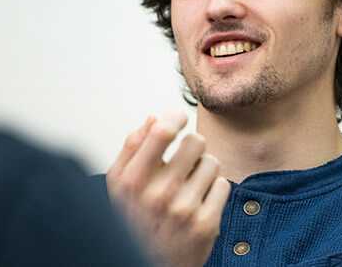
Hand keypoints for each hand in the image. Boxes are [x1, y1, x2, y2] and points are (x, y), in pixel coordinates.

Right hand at [107, 112, 230, 266]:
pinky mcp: (205, 224)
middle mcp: (157, 195)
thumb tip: (153, 118)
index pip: (161, 132)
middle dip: (192, 147)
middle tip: (185, 160)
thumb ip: (132, 148)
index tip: (178, 117)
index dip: (174, 117)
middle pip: (195, 141)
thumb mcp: (118, 185)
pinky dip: (214, 191)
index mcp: (132, 181)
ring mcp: (184, 210)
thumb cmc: (135, 222)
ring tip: (190, 185)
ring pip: (212, 162)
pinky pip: (223, 185)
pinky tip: (200, 202)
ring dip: (204, 170)